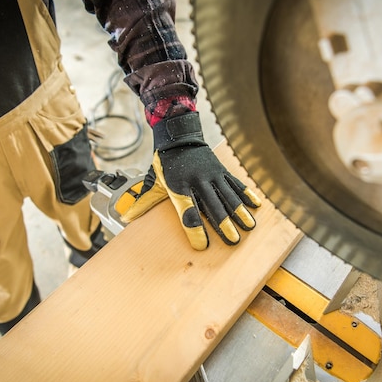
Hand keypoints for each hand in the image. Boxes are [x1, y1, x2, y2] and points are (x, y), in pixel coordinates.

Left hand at [121, 112, 260, 249]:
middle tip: (233, 241)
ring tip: (249, 227)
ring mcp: (212, 174)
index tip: (202, 245)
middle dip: (224, 225)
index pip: (187, 211)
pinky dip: (246, 194)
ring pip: (228, 195)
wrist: (178, 135)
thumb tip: (125, 218)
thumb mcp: (153, 181)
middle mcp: (197, 180)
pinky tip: (256, 206)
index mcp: (179, 186)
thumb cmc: (165, 163)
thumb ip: (144, 201)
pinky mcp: (221, 170)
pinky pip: (235, 183)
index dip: (195, 229)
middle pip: (213, 206)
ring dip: (239, 212)